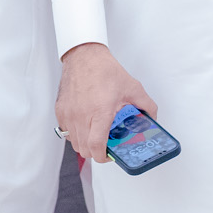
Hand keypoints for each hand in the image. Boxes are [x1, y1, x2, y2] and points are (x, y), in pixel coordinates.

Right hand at [56, 43, 157, 164]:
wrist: (84, 55)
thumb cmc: (104, 70)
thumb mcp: (133, 88)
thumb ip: (146, 106)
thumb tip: (152, 119)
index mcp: (100, 112)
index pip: (96, 146)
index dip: (103, 157)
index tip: (109, 155)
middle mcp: (81, 115)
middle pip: (84, 149)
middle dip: (95, 152)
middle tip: (105, 145)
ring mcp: (68, 113)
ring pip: (74, 142)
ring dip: (85, 143)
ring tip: (95, 134)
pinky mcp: (60, 110)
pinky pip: (66, 131)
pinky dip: (75, 133)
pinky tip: (85, 125)